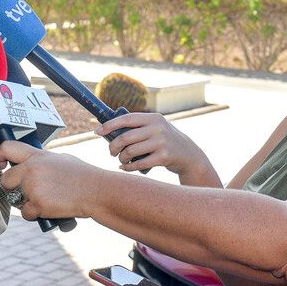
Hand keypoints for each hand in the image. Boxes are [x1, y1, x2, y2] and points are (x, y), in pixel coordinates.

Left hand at [0, 141, 101, 220]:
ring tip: (46, 199)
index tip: (1, 164)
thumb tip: (28, 164)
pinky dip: (35, 214)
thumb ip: (41, 161)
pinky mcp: (37, 204)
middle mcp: (32, 169)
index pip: (7, 148)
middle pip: (5, 180)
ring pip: (15, 199)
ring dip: (26, 202)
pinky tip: (49, 209)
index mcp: (37, 156)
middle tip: (28, 191)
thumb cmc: (82, 176)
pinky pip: (25, 212)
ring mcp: (33, 187)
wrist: (96, 191)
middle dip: (13, 188)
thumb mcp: (61, 159)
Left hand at [97, 112, 211, 178]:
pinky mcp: (164, 157)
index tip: (97, 131)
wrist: (188, 155)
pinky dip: (128, 167)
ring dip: (121, 158)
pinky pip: (138, 164)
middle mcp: (157, 128)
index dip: (109, 125)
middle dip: (113, 147)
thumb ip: (137, 127)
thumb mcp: (155, 128)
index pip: (126, 119)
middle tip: (111, 152)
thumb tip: (106, 129)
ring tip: (121, 160)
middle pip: (125, 138)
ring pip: (130, 152)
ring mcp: (161, 142)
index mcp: (153, 118)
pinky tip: (125, 167)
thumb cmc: (164, 141)